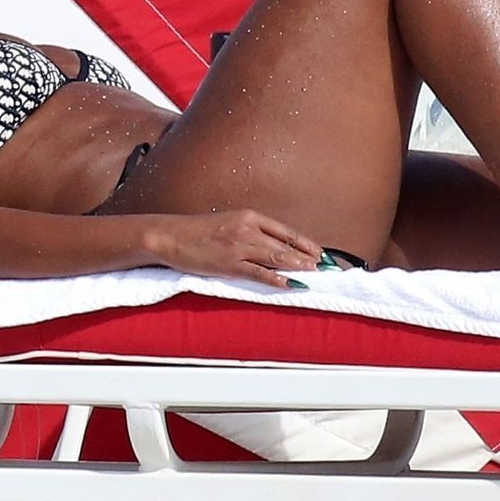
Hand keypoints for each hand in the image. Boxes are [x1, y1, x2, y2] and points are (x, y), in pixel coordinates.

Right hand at [152, 210, 323, 288]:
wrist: (171, 236)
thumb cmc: (200, 232)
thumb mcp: (230, 224)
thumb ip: (252, 233)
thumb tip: (276, 248)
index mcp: (250, 216)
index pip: (286, 231)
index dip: (307, 243)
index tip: (323, 254)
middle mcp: (248, 228)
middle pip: (285, 245)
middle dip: (309, 257)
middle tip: (328, 268)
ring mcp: (239, 246)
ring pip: (276, 257)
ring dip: (298, 266)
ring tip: (316, 274)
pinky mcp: (229, 263)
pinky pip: (257, 272)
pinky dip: (276, 278)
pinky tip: (290, 283)